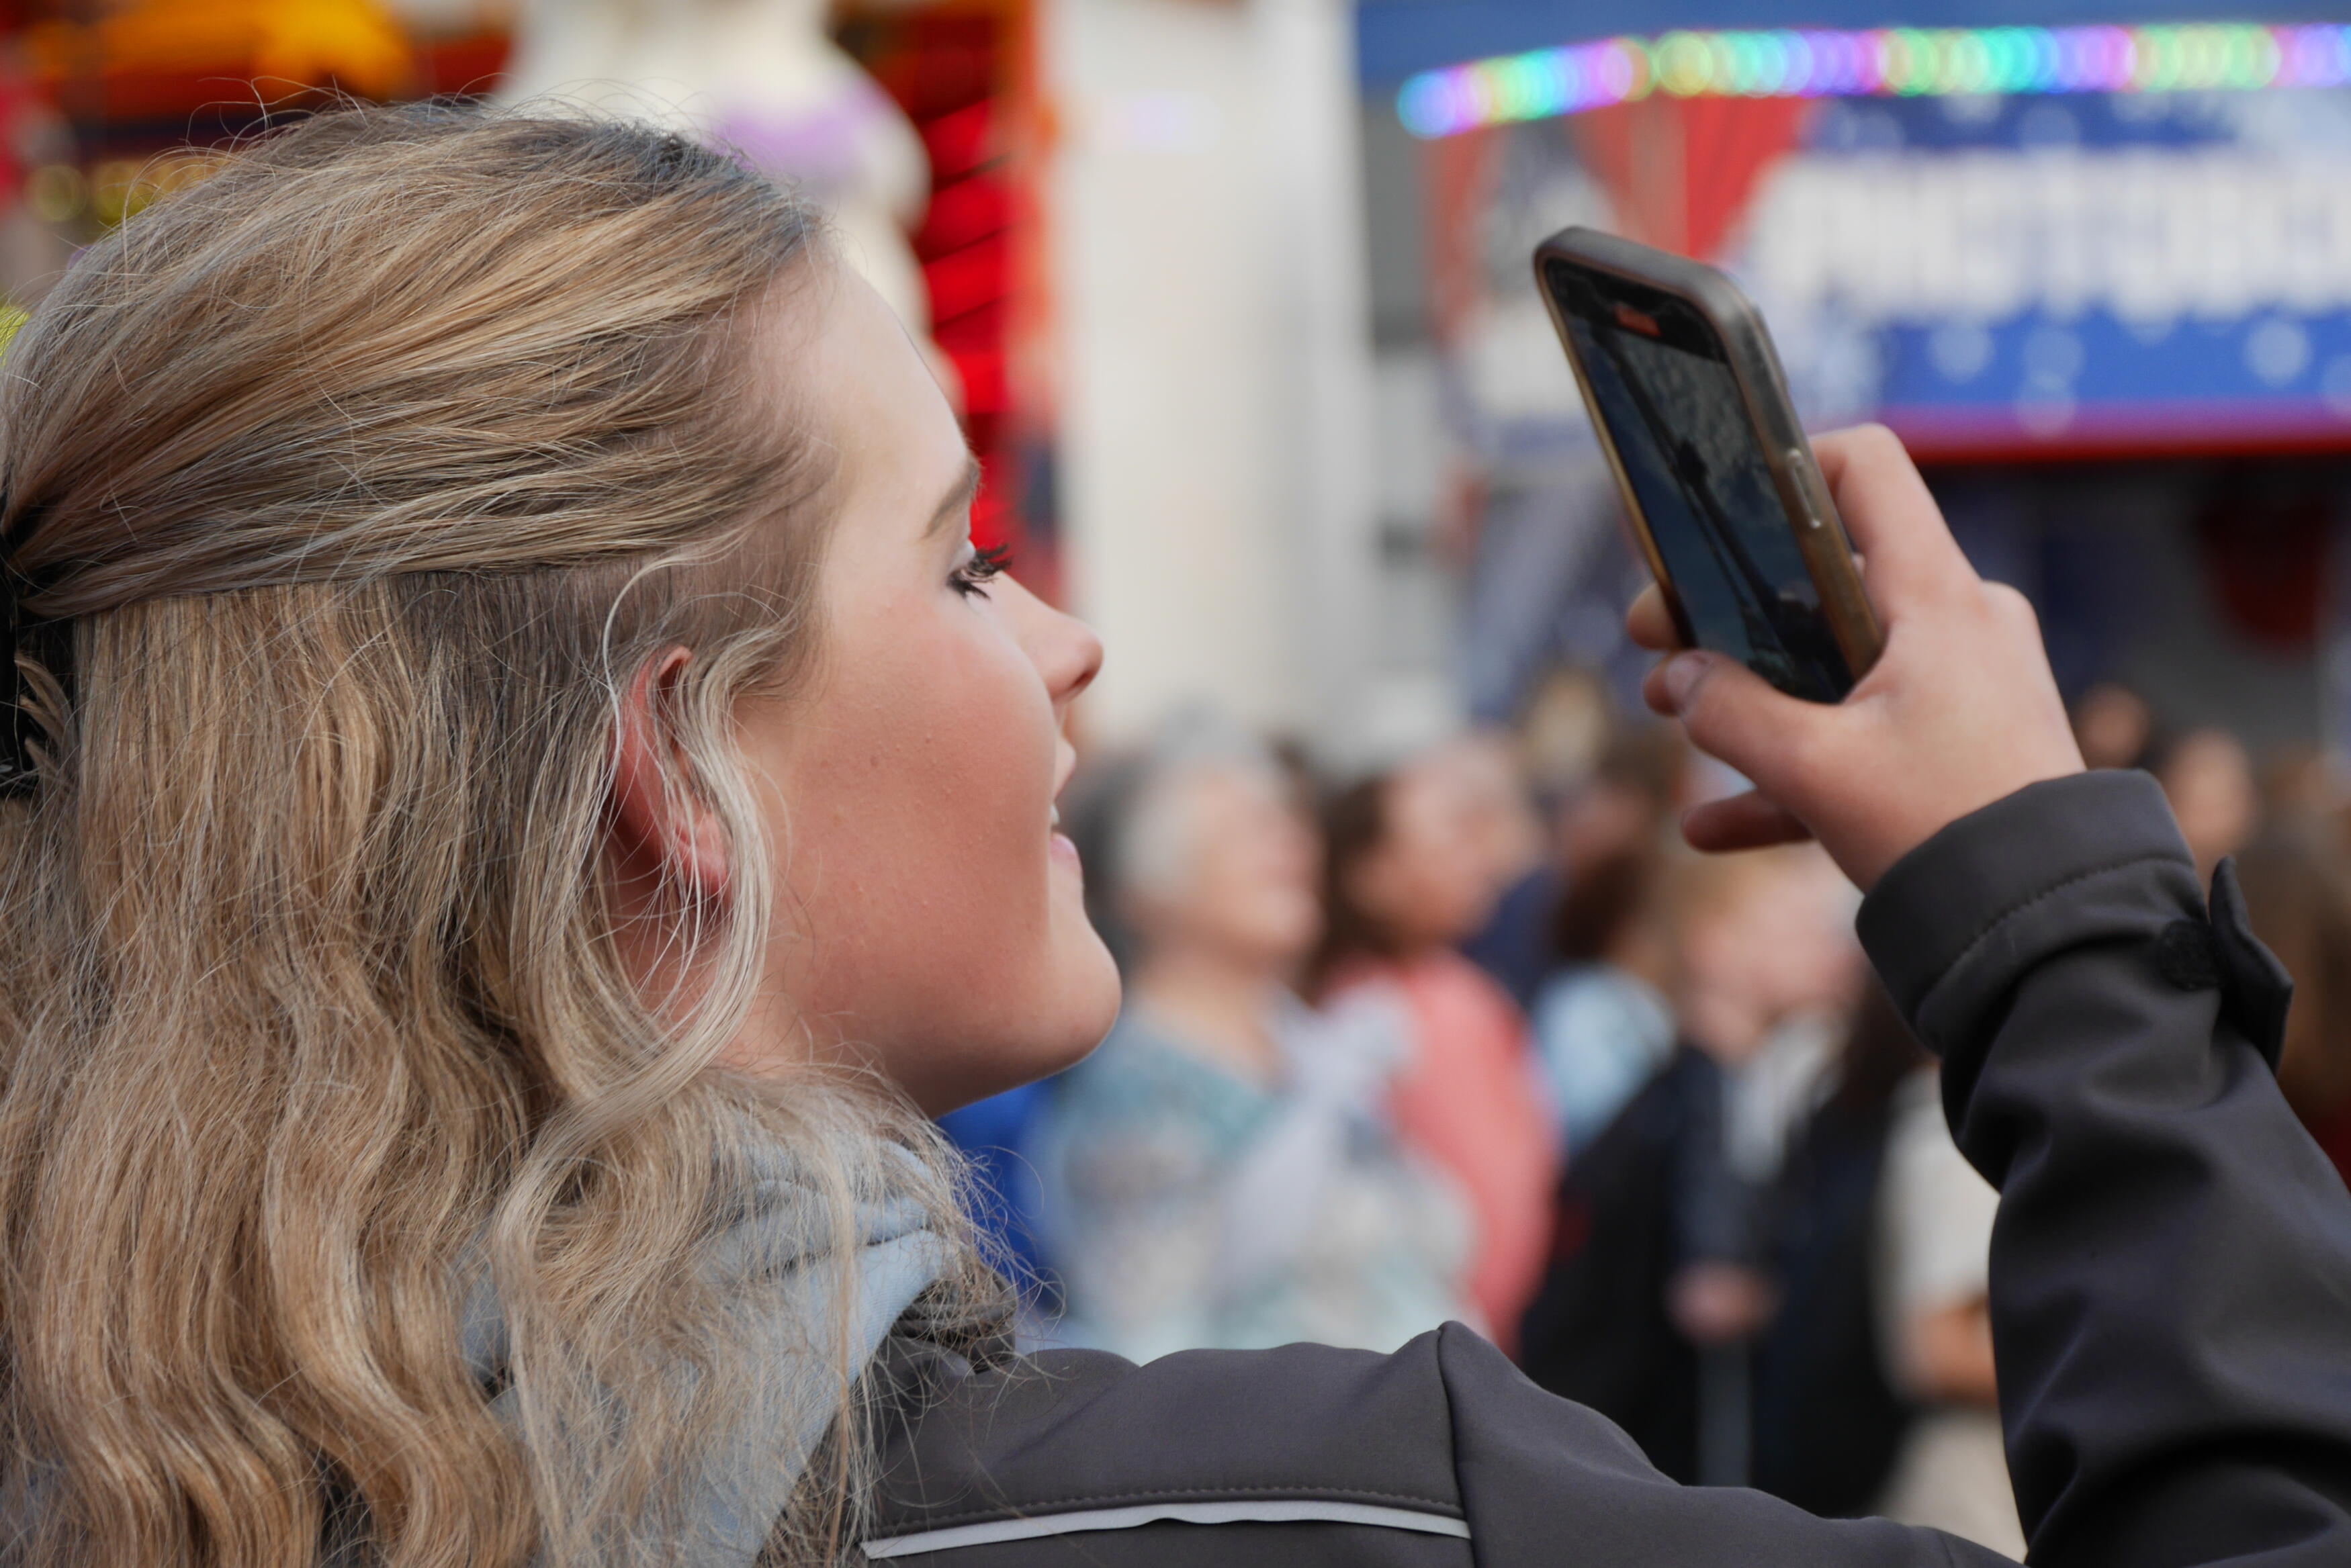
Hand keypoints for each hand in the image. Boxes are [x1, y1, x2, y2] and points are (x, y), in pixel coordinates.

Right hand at [1630, 425, 2083, 891]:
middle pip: (1824, 577)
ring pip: (1834, 663)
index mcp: (1935, 597)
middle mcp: (1957, 622)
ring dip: (1750, 692)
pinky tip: (1713, 825)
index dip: (1785, 467)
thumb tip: (1683, 680)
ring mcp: (1963, 683)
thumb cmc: (1947, 830)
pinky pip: (1861, 733)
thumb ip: (1731, 715)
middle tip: (1656, 643)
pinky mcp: (1960, 743)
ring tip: (1674, 722)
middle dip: (1727, 612)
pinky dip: (1793, 765)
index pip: (1865, 470)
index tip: (1716, 513)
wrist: (2049, 924)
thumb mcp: (1815, 771)